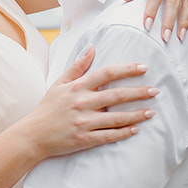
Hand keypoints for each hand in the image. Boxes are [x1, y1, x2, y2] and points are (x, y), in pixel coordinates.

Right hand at [17, 47, 155, 160]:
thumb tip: (92, 47)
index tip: (143, 68)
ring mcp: (83, 122)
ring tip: (151, 112)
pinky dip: (123, 133)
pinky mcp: (83, 139)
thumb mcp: (59, 83)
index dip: (127, 69)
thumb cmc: (47, 108)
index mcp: (77, 87)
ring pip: (116, 118)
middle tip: (156, 91)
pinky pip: (108, 136)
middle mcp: (82, 103)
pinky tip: (136, 129)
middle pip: (116, 95)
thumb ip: (77, 66)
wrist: (32, 136)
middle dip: (138, 92)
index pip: (107, 73)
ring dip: (136, 115)